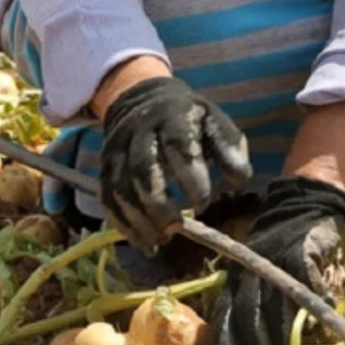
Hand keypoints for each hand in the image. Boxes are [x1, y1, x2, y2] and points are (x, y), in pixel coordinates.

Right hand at [99, 76, 251, 251]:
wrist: (143, 101)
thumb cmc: (189, 120)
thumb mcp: (214, 123)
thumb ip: (229, 149)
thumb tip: (239, 177)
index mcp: (173, 117)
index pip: (178, 144)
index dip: (190, 175)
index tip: (203, 203)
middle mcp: (140, 132)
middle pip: (142, 169)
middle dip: (158, 203)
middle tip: (176, 228)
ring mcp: (118, 150)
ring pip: (121, 187)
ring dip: (140, 220)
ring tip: (161, 241)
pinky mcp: (105, 168)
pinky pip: (107, 199)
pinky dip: (124, 225)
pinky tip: (144, 243)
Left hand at [213, 175, 344, 344]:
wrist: (303, 203)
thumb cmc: (278, 242)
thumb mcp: (256, 264)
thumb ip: (252, 294)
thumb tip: (250, 339)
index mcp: (238, 272)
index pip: (227, 308)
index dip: (227, 336)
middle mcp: (253, 267)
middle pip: (250, 311)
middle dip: (257, 343)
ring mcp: (277, 260)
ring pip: (278, 305)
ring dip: (283, 333)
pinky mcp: (303, 253)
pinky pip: (308, 287)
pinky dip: (315, 305)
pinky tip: (319, 317)